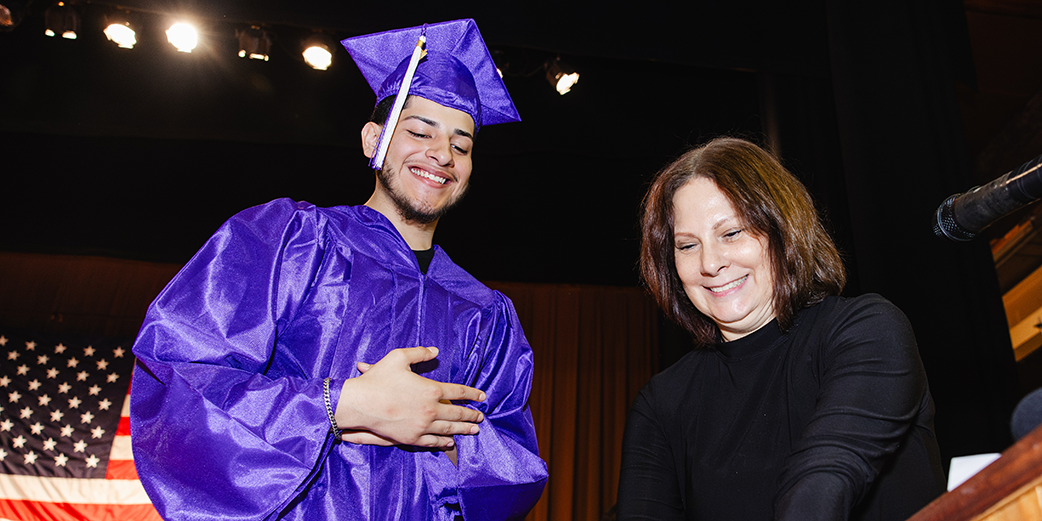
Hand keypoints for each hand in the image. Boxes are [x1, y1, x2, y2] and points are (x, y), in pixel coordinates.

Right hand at [335, 347, 485, 447]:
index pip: (459, 392)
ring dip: (463, 429)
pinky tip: (450, 442)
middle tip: (481, 417)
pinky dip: (444, 442)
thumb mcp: (399, 357)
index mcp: (431, 390)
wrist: (360, 403)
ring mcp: (422, 426)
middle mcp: (430, 410)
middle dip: (471, 415)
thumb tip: (435, 350)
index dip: (473, 394)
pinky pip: (432, 442)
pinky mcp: (411, 438)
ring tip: (474, 430)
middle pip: (458, 413)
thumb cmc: (378, 379)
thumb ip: (420, 353)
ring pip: (449, 429)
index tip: (482, 397)